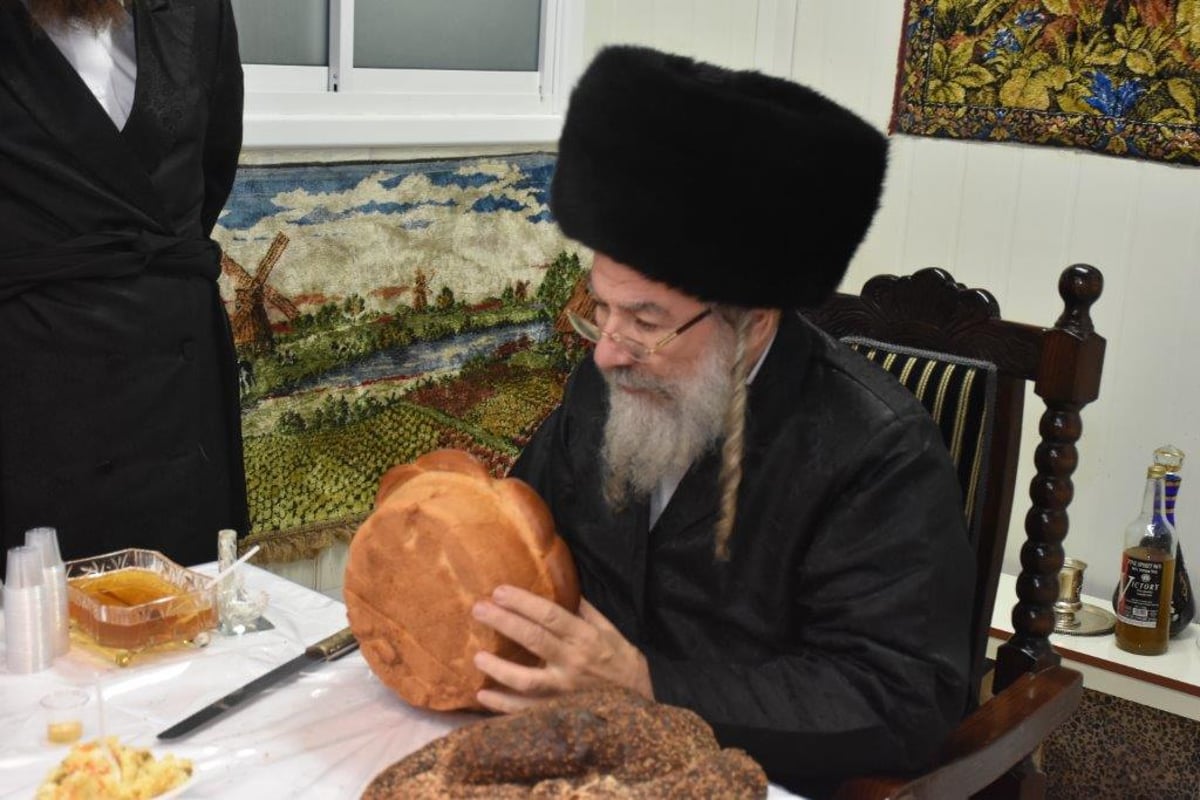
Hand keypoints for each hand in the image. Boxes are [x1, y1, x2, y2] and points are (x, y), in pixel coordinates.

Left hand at [471, 585, 653, 712]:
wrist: (639, 695)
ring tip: (476, 657)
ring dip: (500, 669)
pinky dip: (503, 706)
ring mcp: (565, 690)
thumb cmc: (619, 656)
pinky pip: (527, 710)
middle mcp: (573, 662)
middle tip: (479, 609)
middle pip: (534, 640)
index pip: (551, 616)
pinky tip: (483, 697)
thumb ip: (581, 608)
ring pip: (528, 680)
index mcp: (585, 637)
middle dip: (504, 623)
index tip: (499, 591)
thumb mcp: (606, 627)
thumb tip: (557, 584)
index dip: (524, 602)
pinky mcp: (558, 710)